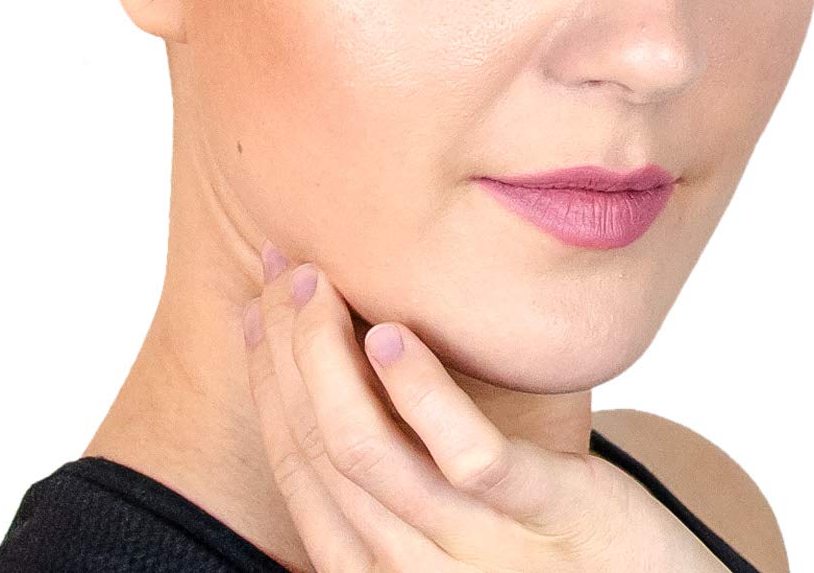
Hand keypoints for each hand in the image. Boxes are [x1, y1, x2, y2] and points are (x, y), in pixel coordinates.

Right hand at [242, 241, 728, 570]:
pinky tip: (392, 331)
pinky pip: (465, 454)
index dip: (267, 380)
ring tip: (323, 283)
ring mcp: (477, 549)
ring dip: (328, 356)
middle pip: (319, 447)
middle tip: (285, 270)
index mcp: (380, 570)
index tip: (256, 305)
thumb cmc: (557, 555)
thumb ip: (406, 475)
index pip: (298, 466)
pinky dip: (418, 390)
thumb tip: (347, 374)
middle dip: (289, 350)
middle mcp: (414, 571)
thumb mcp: (462, 525)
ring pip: (364, 451)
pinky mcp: (546, 513)